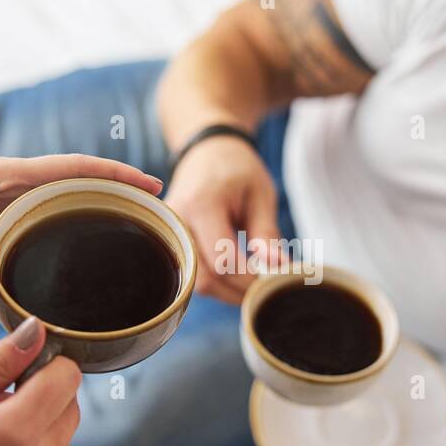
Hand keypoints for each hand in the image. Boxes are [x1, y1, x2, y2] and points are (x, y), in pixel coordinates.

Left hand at [0, 154, 162, 308]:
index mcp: (5, 179)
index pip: (74, 169)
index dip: (115, 176)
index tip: (152, 187)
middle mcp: (9, 194)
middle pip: (76, 191)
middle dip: (116, 201)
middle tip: (154, 223)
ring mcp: (1, 217)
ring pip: (58, 219)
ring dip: (90, 229)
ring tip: (129, 250)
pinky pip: (37, 245)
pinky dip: (61, 255)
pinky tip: (76, 282)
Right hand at [163, 137, 280, 303]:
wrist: (208, 152)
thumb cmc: (239, 171)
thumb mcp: (260, 195)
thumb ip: (266, 234)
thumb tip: (278, 269)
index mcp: (202, 205)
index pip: (223, 261)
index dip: (249, 279)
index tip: (273, 283)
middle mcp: (176, 222)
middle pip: (205, 278)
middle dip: (237, 292)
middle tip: (263, 293)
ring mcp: (167, 233)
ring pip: (194, 283)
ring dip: (225, 292)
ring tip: (251, 285)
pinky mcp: (166, 241)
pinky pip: (189, 273)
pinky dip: (214, 282)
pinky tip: (234, 277)